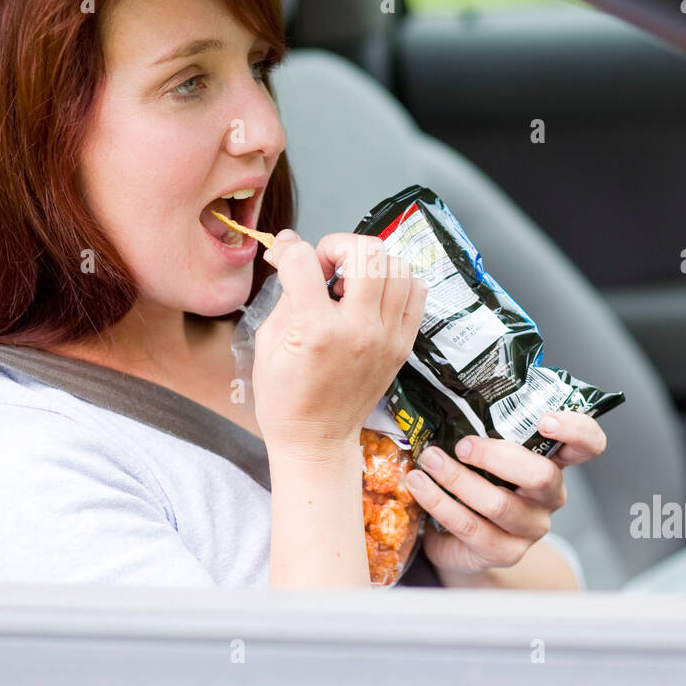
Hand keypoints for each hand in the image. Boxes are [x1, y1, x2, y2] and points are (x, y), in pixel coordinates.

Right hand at [253, 229, 426, 465]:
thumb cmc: (286, 397)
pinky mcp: (403, 345)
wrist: (317, 440)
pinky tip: (373, 296)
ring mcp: (387, 338)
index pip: (305, 261)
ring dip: (370, 262)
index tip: (286, 258)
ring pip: (397, 265)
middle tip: (326, 266)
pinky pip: (416, 292)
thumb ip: (284, 290)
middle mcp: (359, 330)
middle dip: (339, 245)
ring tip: (350, 282)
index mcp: (316, 331)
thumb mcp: (269, 341)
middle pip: (366, 252)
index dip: (290, 250)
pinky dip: (397, 282)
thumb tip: (288, 247)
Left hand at [405, 411, 606, 575]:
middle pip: (541, 475)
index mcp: (553, 462)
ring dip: (456, 478)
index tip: (545, 420)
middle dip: (497, 456)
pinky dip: (439, 501)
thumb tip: (454, 386)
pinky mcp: (504, 552)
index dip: (576, 430)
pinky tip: (418, 485)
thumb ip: (487, 426)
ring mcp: (530, 527)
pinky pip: (469, 526)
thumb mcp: (489, 452)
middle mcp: (549, 496)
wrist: (461, 541)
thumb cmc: (478, 482)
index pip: (587, 445)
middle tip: (463, 445)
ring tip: (428, 460)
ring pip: (498, 504)